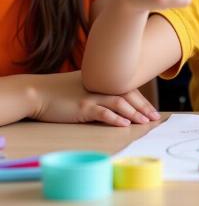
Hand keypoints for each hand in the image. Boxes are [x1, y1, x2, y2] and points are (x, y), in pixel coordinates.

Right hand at [30, 71, 160, 125]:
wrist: (37, 92)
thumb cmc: (58, 91)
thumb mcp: (83, 86)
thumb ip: (98, 90)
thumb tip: (112, 101)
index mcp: (103, 81)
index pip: (128, 89)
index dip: (142, 100)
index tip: (152, 110)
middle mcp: (101, 86)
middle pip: (129, 95)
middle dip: (144, 107)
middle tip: (155, 117)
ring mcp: (92, 96)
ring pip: (120, 103)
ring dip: (135, 113)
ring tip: (145, 122)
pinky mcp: (82, 106)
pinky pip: (103, 112)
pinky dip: (115, 118)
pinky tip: (125, 124)